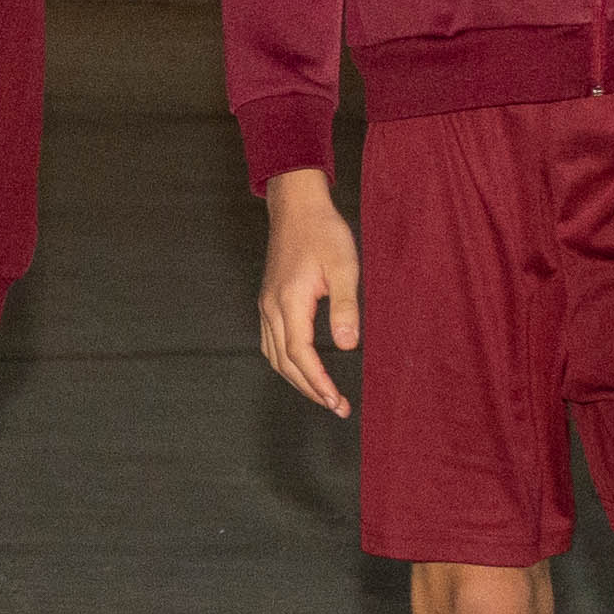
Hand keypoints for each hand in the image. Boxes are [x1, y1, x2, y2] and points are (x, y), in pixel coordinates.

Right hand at [256, 170, 357, 416]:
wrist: (296, 206)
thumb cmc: (323, 232)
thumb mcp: (344, 267)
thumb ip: (345, 308)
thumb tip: (347, 347)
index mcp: (290, 301)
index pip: (301, 355)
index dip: (318, 382)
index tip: (337, 401)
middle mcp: (272, 307)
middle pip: (285, 363)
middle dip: (310, 389)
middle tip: (336, 407)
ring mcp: (266, 305)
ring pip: (274, 356)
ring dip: (297, 379)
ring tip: (322, 394)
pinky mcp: (268, 300)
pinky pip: (270, 342)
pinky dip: (287, 362)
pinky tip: (303, 367)